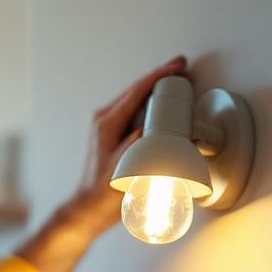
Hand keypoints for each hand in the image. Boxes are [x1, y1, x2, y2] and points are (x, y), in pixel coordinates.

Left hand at [68, 55, 187, 236]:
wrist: (91, 206)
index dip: (158, 76)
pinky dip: (151, 100)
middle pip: (136, 89)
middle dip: (160, 75)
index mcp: (107, 124)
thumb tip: (143, 129)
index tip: (176, 67)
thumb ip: (130, 149)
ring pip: (135, 97)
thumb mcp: (119, 170)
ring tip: (176, 77)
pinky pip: (134, 109)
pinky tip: (163, 99)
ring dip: (156, 86)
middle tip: (181, 65)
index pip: (137, 92)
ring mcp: (108, 125)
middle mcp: (105, 120)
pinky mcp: (114, 133)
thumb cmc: (103, 192)